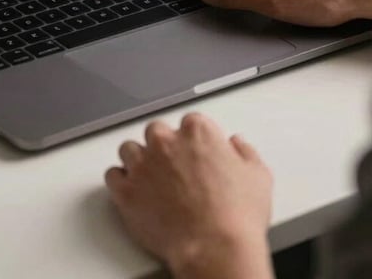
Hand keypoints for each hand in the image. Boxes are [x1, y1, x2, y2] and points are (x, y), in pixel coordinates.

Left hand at [105, 114, 273, 278]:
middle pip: (156, 131)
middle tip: (174, 168)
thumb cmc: (236, 217)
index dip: (193, 141)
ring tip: (151, 180)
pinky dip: (120, 181)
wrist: (215, 249)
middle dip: (163, 146)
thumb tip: (237, 145)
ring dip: (138, 160)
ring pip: (130, 149)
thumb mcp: (257, 177)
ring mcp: (142, 164)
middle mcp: (165, 141)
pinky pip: (113, 175)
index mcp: (197, 132)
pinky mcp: (126, 189)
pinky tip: (132, 190)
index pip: (190, 122)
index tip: (195, 154)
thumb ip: (245, 153)